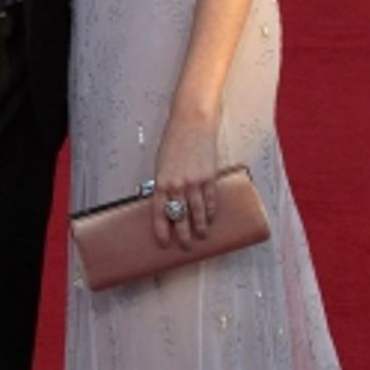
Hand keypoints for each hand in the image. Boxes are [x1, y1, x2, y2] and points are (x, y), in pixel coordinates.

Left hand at [151, 114, 217, 250]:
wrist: (192, 123)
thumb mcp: (162, 163)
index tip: (164, 243)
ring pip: (197, 213)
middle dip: (183, 235)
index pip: (159, 214)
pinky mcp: (209, 177)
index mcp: (161, 182)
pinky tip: (211, 218)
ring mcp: (193, 182)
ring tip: (201, 236)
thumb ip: (164, 183)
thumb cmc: (174, 140)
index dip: (162, 231)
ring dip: (200, 227)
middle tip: (186, 246)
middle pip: (179, 217)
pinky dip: (211, 211)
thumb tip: (169, 201)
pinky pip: (210, 200)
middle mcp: (176, 185)